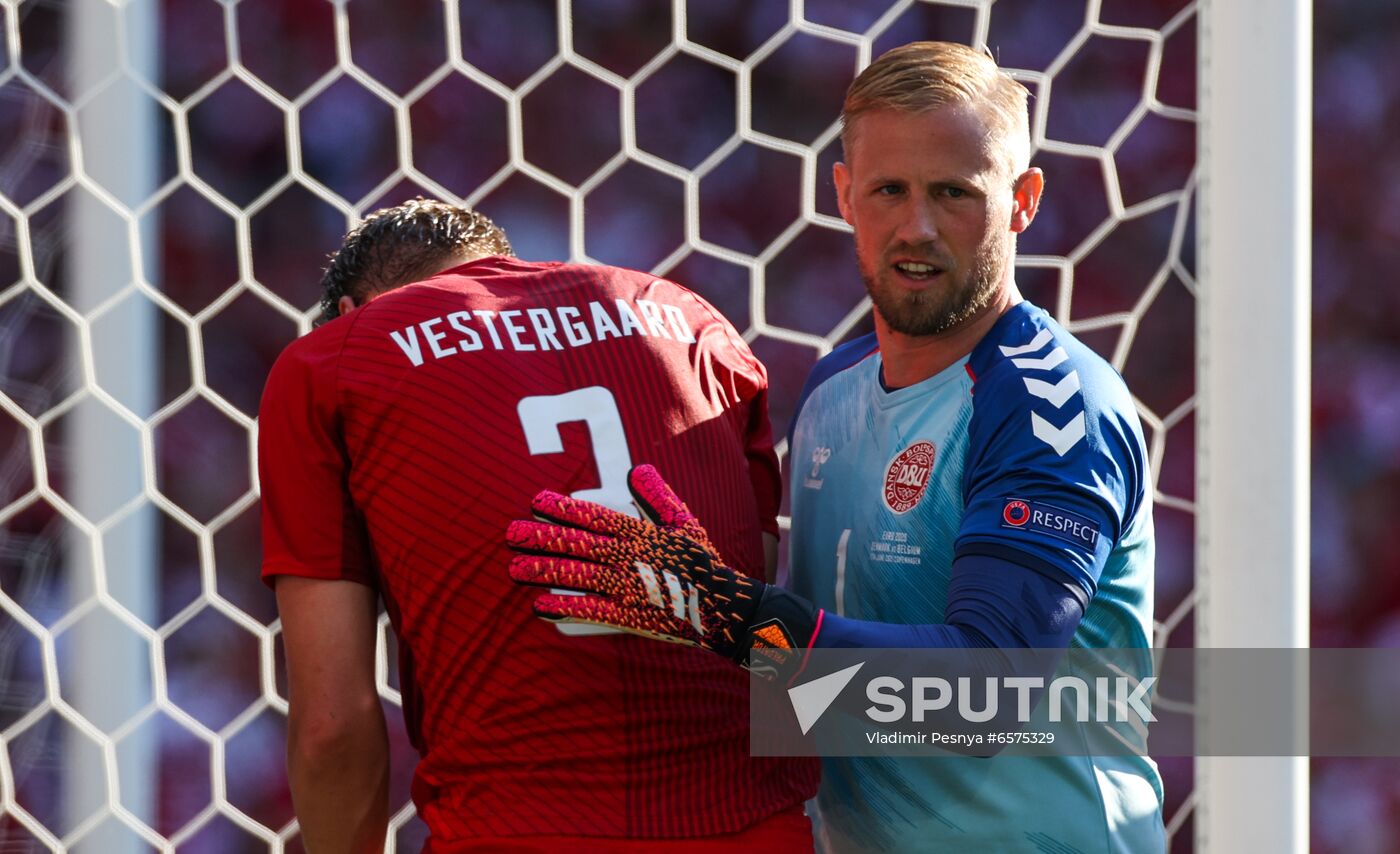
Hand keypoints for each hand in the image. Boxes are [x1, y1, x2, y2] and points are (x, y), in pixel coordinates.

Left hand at [506, 465, 820, 670]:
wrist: (723, 607)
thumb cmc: (702, 562)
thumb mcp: (685, 522)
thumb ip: (658, 496)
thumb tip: (635, 469)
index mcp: (641, 533)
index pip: (596, 515)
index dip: (564, 507)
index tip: (536, 499)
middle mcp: (630, 557)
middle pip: (578, 544)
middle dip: (542, 537)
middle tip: (511, 533)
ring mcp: (628, 588)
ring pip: (578, 575)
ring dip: (544, 571)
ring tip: (514, 568)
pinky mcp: (630, 616)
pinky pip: (592, 611)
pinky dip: (566, 608)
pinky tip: (540, 606)